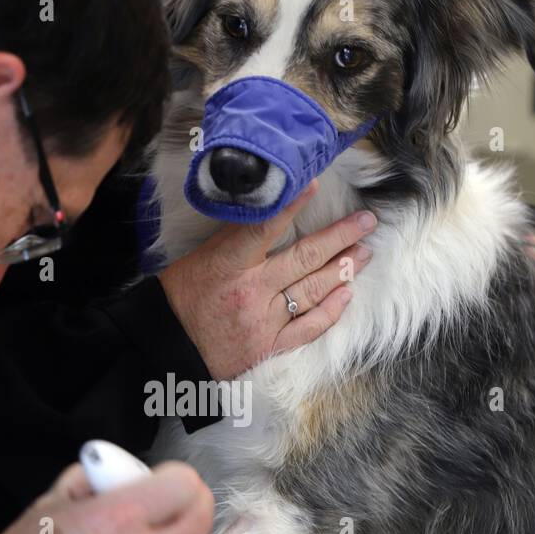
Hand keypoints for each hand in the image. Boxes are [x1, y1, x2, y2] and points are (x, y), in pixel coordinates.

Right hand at [158, 182, 375, 379]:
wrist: (167, 349)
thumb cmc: (180, 299)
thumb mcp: (199, 259)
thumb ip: (235, 240)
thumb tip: (269, 213)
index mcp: (227, 264)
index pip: (265, 228)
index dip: (292, 205)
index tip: (314, 184)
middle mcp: (250, 291)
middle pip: (304, 258)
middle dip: (340, 237)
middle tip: (367, 221)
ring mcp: (263, 322)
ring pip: (313, 290)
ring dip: (344, 269)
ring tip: (365, 251)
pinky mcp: (269, 347)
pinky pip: (309, 328)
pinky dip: (331, 310)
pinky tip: (347, 293)